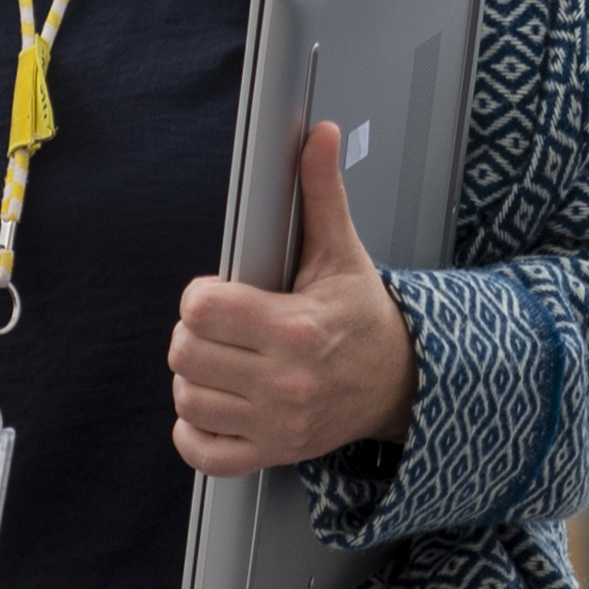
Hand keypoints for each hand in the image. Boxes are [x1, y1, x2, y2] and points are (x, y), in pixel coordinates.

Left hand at [171, 114, 421, 477]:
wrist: (403, 382)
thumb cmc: (363, 318)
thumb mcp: (341, 253)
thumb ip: (321, 193)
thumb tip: (320, 135)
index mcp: (297, 328)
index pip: (202, 309)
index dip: (202, 296)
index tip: (221, 294)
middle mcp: (286, 382)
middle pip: (186, 353)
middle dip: (194, 334)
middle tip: (220, 327)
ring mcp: (278, 424)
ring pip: (187, 399)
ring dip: (194, 378)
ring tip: (221, 362)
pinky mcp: (272, 454)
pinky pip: (202, 453)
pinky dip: (195, 432)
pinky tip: (216, 404)